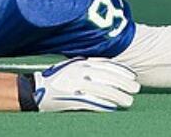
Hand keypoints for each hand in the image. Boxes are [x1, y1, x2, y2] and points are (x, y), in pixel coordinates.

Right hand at [21, 59, 138, 111]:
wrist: (35, 90)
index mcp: (81, 62)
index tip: (133, 75)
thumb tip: (109, 71)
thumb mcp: (72, 66)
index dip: (121, 70)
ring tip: (129, 101)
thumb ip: (88, 66)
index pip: (106, 65)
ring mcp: (76, 85)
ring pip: (103, 91)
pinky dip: (104, 105)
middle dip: (124, 83)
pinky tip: (113, 108)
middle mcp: (80, 71)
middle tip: (136, 88)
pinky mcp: (72, 99)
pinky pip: (92, 102)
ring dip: (118, 96)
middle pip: (108, 77)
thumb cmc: (56, 78)